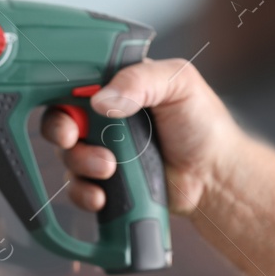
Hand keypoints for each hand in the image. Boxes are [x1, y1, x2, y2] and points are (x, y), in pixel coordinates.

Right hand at [40, 58, 247, 216]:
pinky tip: (102, 196)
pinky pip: (78, 187)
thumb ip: (141, 81)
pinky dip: (83, 193)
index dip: (61, 91)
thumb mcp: (179, 84)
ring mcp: (103, 148)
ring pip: (68, 155)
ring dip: (81, 163)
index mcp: (117, 83)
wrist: (215, 175)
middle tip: (73, 138)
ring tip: (110, 168)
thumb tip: (101, 100)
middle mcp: (103, 115)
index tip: (68, 105)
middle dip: (60, 130)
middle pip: (60, 118)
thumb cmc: (203, 123)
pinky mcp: (105, 181)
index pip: (75, 79)